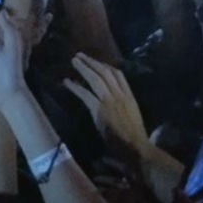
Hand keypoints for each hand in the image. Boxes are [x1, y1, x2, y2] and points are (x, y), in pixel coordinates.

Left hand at [63, 54, 152, 168]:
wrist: (136, 147)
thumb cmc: (135, 136)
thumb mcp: (133, 115)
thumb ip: (124, 105)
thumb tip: (114, 102)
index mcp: (129, 96)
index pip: (119, 75)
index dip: (106, 66)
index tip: (97, 62)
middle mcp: (120, 95)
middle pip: (105, 72)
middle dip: (92, 62)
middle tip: (80, 55)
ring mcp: (110, 101)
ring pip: (95, 79)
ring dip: (84, 68)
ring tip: (74, 61)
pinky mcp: (100, 109)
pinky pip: (85, 94)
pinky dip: (75, 87)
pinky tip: (66, 82)